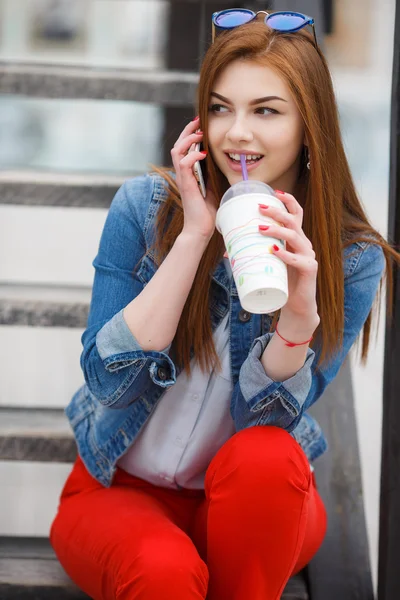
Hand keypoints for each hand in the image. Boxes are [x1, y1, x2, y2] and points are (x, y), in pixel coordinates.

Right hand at [170, 117, 216, 241]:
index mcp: (188, 173)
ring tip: (199, 134)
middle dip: (188, 130)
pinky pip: (183, 164)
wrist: (201, 230)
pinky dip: (192, 156)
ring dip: (188, 139)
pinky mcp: (185, 185)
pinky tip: (203, 154)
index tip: (201, 124)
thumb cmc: (208, 212)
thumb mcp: (215, 188)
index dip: (191, 134)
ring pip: (177, 150)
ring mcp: (182, 179)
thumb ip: (216, 175)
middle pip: (178, 144)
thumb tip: (228, 163)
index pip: (185, 148)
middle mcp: (182, 174)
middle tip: (198, 120)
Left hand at [258, 190, 318, 326]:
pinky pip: (298, 260)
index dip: (288, 201)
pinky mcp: (310, 269)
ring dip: (277, 230)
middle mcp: (304, 244)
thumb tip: (226, 252)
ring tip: (260, 229)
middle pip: (293, 221)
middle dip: (277, 211)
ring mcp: (308, 256)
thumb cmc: (282, 282)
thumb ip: (254, 255)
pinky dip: (286, 254)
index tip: (275, 192)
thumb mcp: (268, 264)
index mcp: (296, 239)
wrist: (297, 306)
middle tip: (259, 208)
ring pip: (295, 236)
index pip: (296, 214)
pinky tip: (275, 251)